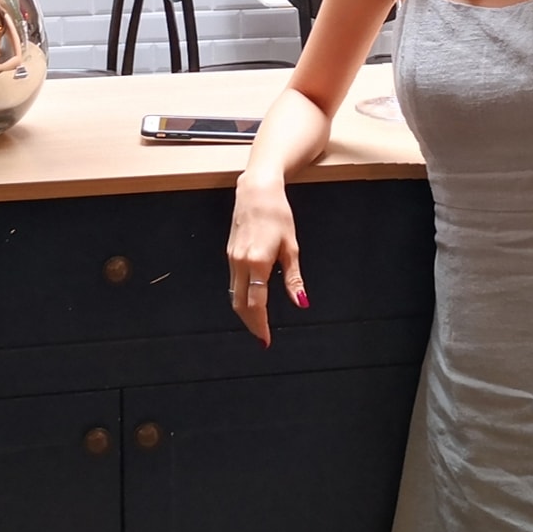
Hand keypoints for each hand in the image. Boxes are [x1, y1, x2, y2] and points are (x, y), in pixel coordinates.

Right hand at [228, 173, 309, 346]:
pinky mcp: (230, 253)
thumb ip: (294, 279)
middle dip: (250, 324)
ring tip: (257, 325)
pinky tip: (251, 301)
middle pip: (240, 304)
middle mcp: (240, 263)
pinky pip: (234, 282)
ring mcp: (232, 258)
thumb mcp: (291, 247)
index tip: (266, 340)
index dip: (260, 325)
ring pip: (234, 294)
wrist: (256, 191)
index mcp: (256, 263)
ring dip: (244, 312)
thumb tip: (302, 303)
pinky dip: (241, 296)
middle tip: (261, 338)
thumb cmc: (278, 215)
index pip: (255, 304)